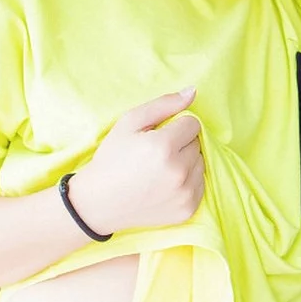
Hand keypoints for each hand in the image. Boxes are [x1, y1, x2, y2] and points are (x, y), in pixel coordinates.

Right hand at [69, 87, 204, 234]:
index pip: (193, 123)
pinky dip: (188, 182)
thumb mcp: (130, 122)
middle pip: (197, 143)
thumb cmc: (113, 157)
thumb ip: (164, 104)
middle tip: (156, 154)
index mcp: (164, 146)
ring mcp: (185, 193)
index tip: (157, 136)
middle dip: (181, 144)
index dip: (174, 126)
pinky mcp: (188, 210)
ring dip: (186, 162)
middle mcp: (178, 171)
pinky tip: (166, 184)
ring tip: (160, 169)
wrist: (100, 202)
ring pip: (201, 163)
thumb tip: (193, 92)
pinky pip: (200, 184)